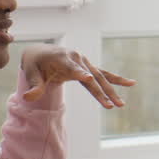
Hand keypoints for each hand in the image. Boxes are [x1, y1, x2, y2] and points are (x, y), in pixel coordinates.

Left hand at [20, 44, 134, 108]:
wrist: (41, 52)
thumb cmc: (35, 64)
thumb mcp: (31, 73)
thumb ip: (33, 86)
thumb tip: (27, 98)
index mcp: (62, 58)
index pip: (72, 67)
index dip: (79, 73)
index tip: (88, 78)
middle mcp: (77, 58)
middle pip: (91, 76)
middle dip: (101, 91)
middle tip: (111, 105)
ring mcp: (85, 62)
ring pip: (101, 77)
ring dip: (112, 90)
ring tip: (122, 104)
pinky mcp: (88, 67)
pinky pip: (104, 74)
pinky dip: (116, 80)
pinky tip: (131, 83)